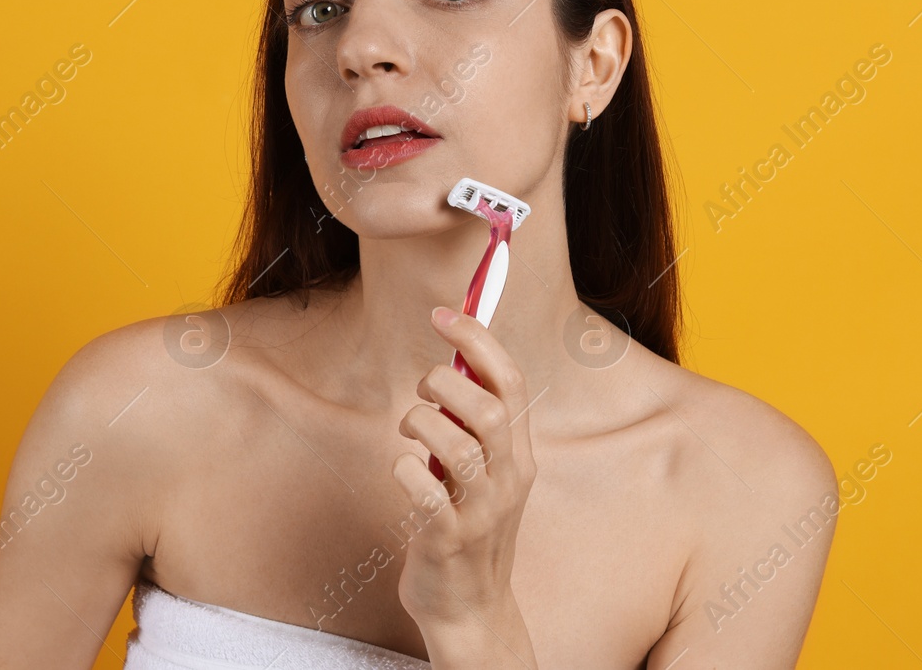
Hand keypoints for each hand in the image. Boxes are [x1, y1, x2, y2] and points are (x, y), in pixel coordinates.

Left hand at [392, 305, 537, 629]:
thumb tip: (451, 359)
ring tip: (410, 434)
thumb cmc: (465, 527)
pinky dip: (404, 469)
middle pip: (490, 409)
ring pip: (458, 445)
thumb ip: (472, 424)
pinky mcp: (448, 538)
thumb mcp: (481, 472)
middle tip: (422, 393)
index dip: (476, 339)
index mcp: (519, 454)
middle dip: (445, 383)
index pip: (511, 381)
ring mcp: (482, 511)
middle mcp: (508, 478)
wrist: (468, 608)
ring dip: (421, 424)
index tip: (442, 313)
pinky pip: (423, 489)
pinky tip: (403, 472)